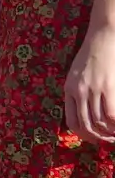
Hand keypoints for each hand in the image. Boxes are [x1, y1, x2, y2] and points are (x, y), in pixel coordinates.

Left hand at [66, 25, 114, 143]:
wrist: (102, 36)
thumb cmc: (93, 55)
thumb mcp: (77, 74)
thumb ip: (78, 91)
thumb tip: (87, 112)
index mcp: (68, 90)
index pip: (72, 122)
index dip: (85, 135)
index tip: (96, 139)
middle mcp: (78, 91)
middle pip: (86, 126)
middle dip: (99, 139)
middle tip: (111, 141)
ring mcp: (93, 89)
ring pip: (100, 123)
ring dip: (110, 134)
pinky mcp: (108, 86)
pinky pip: (111, 114)